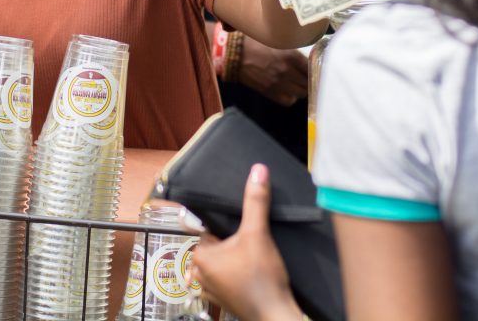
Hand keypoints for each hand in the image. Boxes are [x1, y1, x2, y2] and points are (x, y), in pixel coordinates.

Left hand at [187, 164, 302, 320]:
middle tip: (250, 243)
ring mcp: (212, 290)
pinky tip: (252, 272)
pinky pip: (226, 279)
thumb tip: (258, 171)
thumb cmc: (263, 280)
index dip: (228, 225)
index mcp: (201, 257)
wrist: (276, 315)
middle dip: (232, 241)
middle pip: (215, 244)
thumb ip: (255, 202)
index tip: (241, 227)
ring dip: (234, 257)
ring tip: (253, 258)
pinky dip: (237, 273)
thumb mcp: (258, 234)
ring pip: (221, 262)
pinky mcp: (225, 300)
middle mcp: (200, 274)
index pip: (208, 228)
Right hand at [236, 36, 308, 106]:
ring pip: (301, 93)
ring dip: (301, 89)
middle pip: (308, 82)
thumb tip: (307, 59)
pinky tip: (289, 91)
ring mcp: (279, 83)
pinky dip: (291, 98)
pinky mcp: (270, 92)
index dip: (315, 69)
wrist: (235, 54)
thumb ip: (293, 52)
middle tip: (307, 77)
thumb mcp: (278, 42)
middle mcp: (287, 71)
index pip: (312, 68)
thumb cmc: (256, 44)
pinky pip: (288, 101)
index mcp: (291, 56)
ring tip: (299, 84)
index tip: (315, 69)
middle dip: (309, 80)